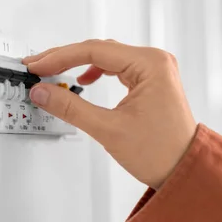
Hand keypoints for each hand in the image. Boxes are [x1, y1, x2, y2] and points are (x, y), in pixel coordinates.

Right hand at [22, 39, 196, 188]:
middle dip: (65, 58)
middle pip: (98, 50)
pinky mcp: (150, 81)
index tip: (37, 66)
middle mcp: (154, 61)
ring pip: (105, 57)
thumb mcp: (108, 129)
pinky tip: (83, 79)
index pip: (94, 51)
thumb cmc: (161, 153)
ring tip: (53, 71)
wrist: (184, 171)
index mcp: (150, 64)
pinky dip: (94, 71)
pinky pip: (116, 67)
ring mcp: (154, 70)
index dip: (60, 57)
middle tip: (37, 66)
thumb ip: (70, 107)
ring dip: (77, 63)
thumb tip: (43, 92)